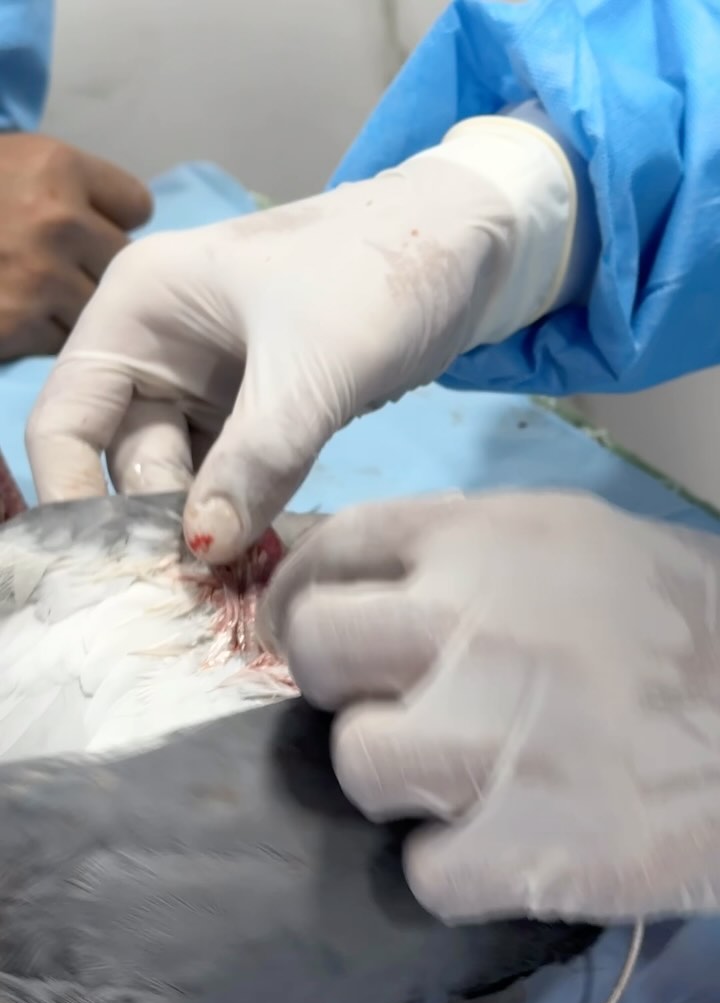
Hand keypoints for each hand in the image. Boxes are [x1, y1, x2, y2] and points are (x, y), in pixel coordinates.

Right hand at [0, 134, 150, 360]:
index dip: (113, 218)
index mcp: (58, 166)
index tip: (89, 222)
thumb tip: (124, 220)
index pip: (137, 205)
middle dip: (95, 265)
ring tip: (35, 289)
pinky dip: (42, 333)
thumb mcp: (10, 160)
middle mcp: (59, 220)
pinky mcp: (17, 325)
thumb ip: (65, 183)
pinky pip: (61, 339)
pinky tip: (14, 314)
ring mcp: (41, 277)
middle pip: (123, 261)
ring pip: (97, 305)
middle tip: (57, 262)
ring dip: (73, 304)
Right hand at [26, 117, 575, 562]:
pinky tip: (260, 560)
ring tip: (229, 589)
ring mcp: (207, 386)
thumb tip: (203, 548)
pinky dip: (242, 521)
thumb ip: (256, 459)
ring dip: (204, 534)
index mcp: (138, 310)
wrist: (472, 244)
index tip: (114, 569)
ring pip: (180, 483)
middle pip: (123, 463)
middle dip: (155, 528)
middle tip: (195, 593)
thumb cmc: (384, 268)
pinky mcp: (256, 415)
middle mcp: (158, 350)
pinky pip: (230, 483)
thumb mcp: (315, 365)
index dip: (74, 498)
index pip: (64, 421)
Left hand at [261, 490, 719, 924]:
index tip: (308, 637)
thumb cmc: (694, 631)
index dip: (301, 597)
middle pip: (319, 653)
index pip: (335, 549)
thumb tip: (355, 580)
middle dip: (345, 691)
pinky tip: (514, 846)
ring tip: (477, 784)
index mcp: (490, 539)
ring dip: (405, 785)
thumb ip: (466, 557)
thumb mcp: (580, 546)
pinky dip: (458, 871)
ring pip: (361, 765)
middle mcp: (475, 623)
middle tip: (400, 712)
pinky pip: (423, 871)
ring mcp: (494, 736)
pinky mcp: (524, 846)